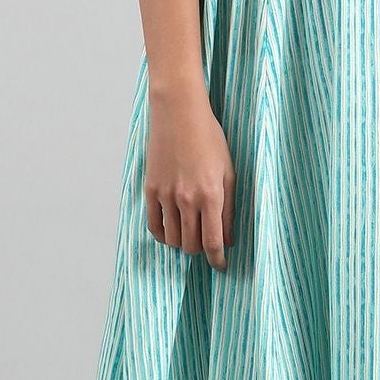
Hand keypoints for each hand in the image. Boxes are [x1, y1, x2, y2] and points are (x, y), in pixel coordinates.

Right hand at [143, 81, 235, 268]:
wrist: (179, 114)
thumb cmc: (210, 139)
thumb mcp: (229, 172)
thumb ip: (229, 207)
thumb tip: (227, 238)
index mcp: (211, 195)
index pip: (213, 242)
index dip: (218, 259)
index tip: (221, 265)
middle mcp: (187, 199)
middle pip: (192, 245)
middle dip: (202, 251)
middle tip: (207, 245)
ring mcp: (166, 196)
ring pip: (173, 239)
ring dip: (184, 244)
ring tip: (191, 236)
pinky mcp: (150, 190)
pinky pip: (154, 226)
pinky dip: (164, 235)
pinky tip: (172, 232)